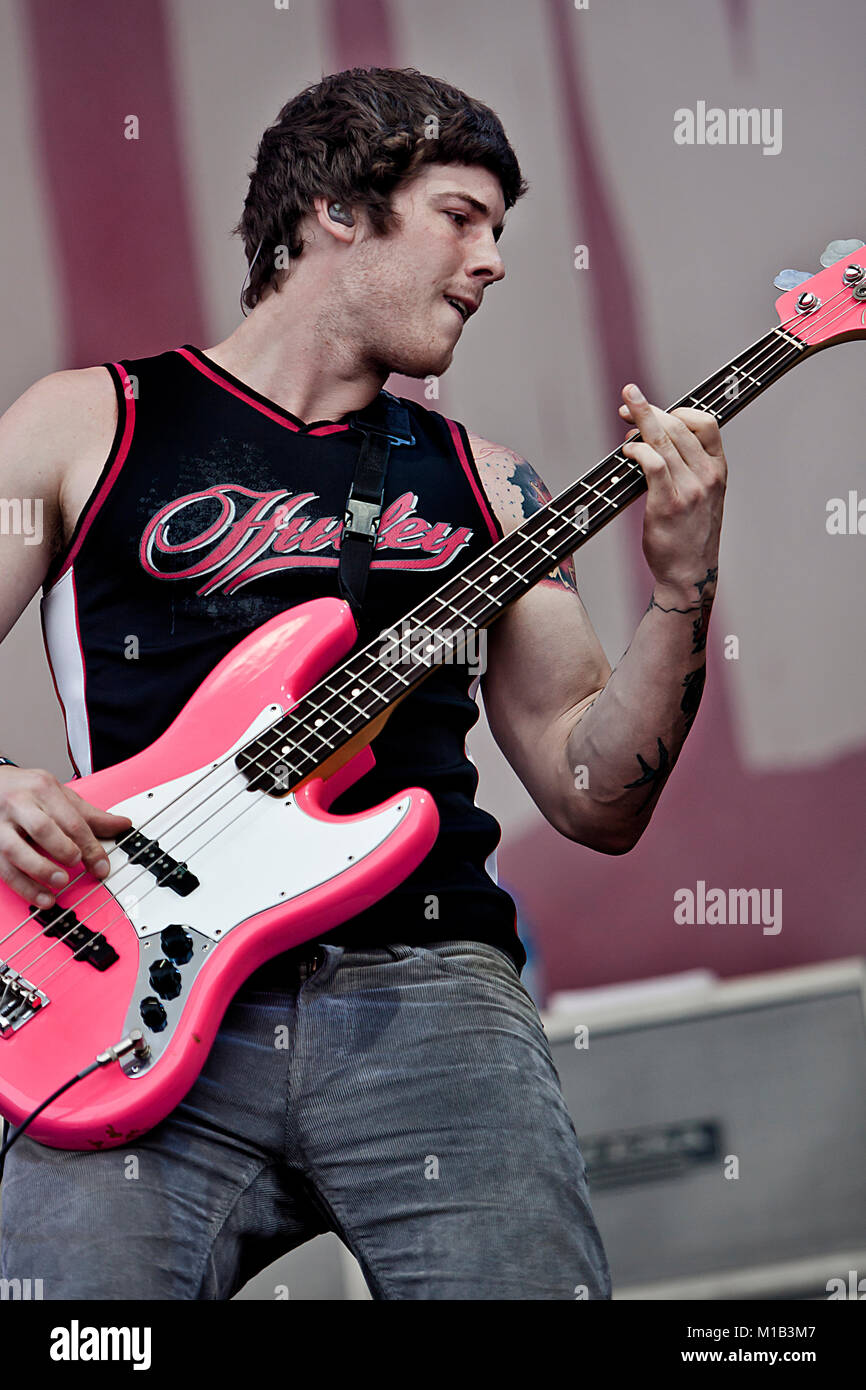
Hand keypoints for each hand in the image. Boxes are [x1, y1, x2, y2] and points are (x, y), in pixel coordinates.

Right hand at [0, 766, 131, 906]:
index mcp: (43, 789)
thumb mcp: (58, 795)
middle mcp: (20, 804)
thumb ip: (89, 814)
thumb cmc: (26, 791)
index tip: (101, 866)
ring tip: (59, 882)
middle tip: (76, 863)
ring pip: (16, 849)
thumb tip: (122, 825)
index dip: (90, 846)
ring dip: (40, 870)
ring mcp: (0, 825)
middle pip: (42, 828)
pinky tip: (41, 897)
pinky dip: (24, 886)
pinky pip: (4, 869)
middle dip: (62, 850)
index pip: (71, 820)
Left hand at [618, 384, 726, 597]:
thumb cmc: (689, 534)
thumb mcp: (700, 496)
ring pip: (664, 440)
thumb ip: (685, 467)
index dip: (678, 409)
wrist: (689, 574)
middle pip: (679, 426)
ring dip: (641, 420)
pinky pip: (653, 464)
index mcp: (718, 470)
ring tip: (624, 412)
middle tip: (628, 402)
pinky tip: (627, 451)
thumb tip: (652, 438)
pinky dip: (637, 450)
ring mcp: (690, 490)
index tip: (656, 410)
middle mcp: (708, 477)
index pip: (706, 423)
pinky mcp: (668, 504)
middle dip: (651, 409)